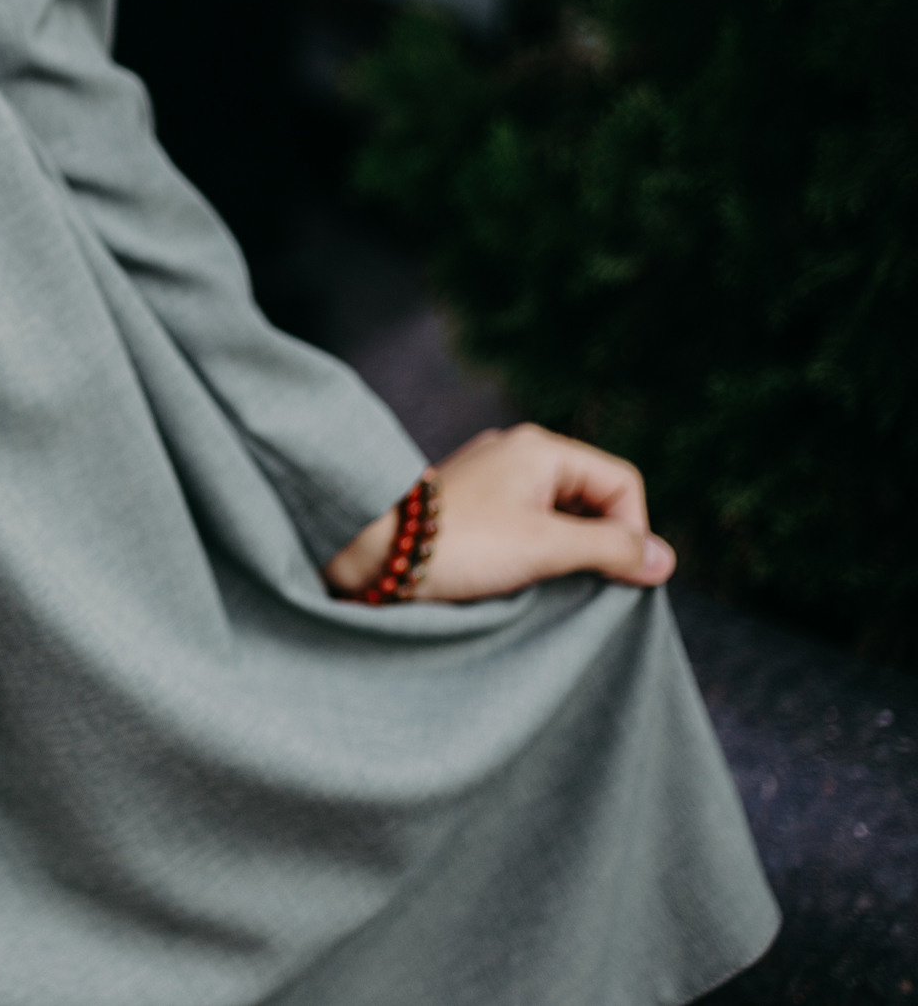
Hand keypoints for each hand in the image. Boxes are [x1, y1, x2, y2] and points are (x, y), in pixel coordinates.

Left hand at [323, 423, 677, 602]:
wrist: (370, 552)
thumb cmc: (459, 544)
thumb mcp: (545, 547)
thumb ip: (609, 550)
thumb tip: (663, 561)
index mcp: (540, 449)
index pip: (621, 483)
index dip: (631, 531)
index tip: (618, 575)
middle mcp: (516, 454)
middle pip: (591, 497)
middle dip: (599, 542)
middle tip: (586, 585)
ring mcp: (491, 478)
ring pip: (558, 514)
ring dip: (565, 551)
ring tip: (547, 584)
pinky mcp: (470, 506)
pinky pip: (524, 524)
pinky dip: (534, 551)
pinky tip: (519, 579)